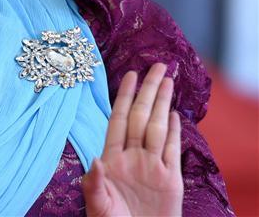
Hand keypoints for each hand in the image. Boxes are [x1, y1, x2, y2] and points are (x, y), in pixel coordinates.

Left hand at [83, 62, 183, 216]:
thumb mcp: (96, 205)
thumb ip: (93, 184)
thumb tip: (94, 160)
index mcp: (113, 159)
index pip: (119, 120)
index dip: (124, 97)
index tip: (129, 75)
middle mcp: (134, 157)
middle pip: (142, 117)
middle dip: (148, 91)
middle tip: (155, 65)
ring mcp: (153, 167)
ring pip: (158, 128)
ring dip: (162, 104)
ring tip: (166, 80)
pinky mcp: (170, 181)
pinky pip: (173, 151)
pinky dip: (175, 132)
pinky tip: (174, 114)